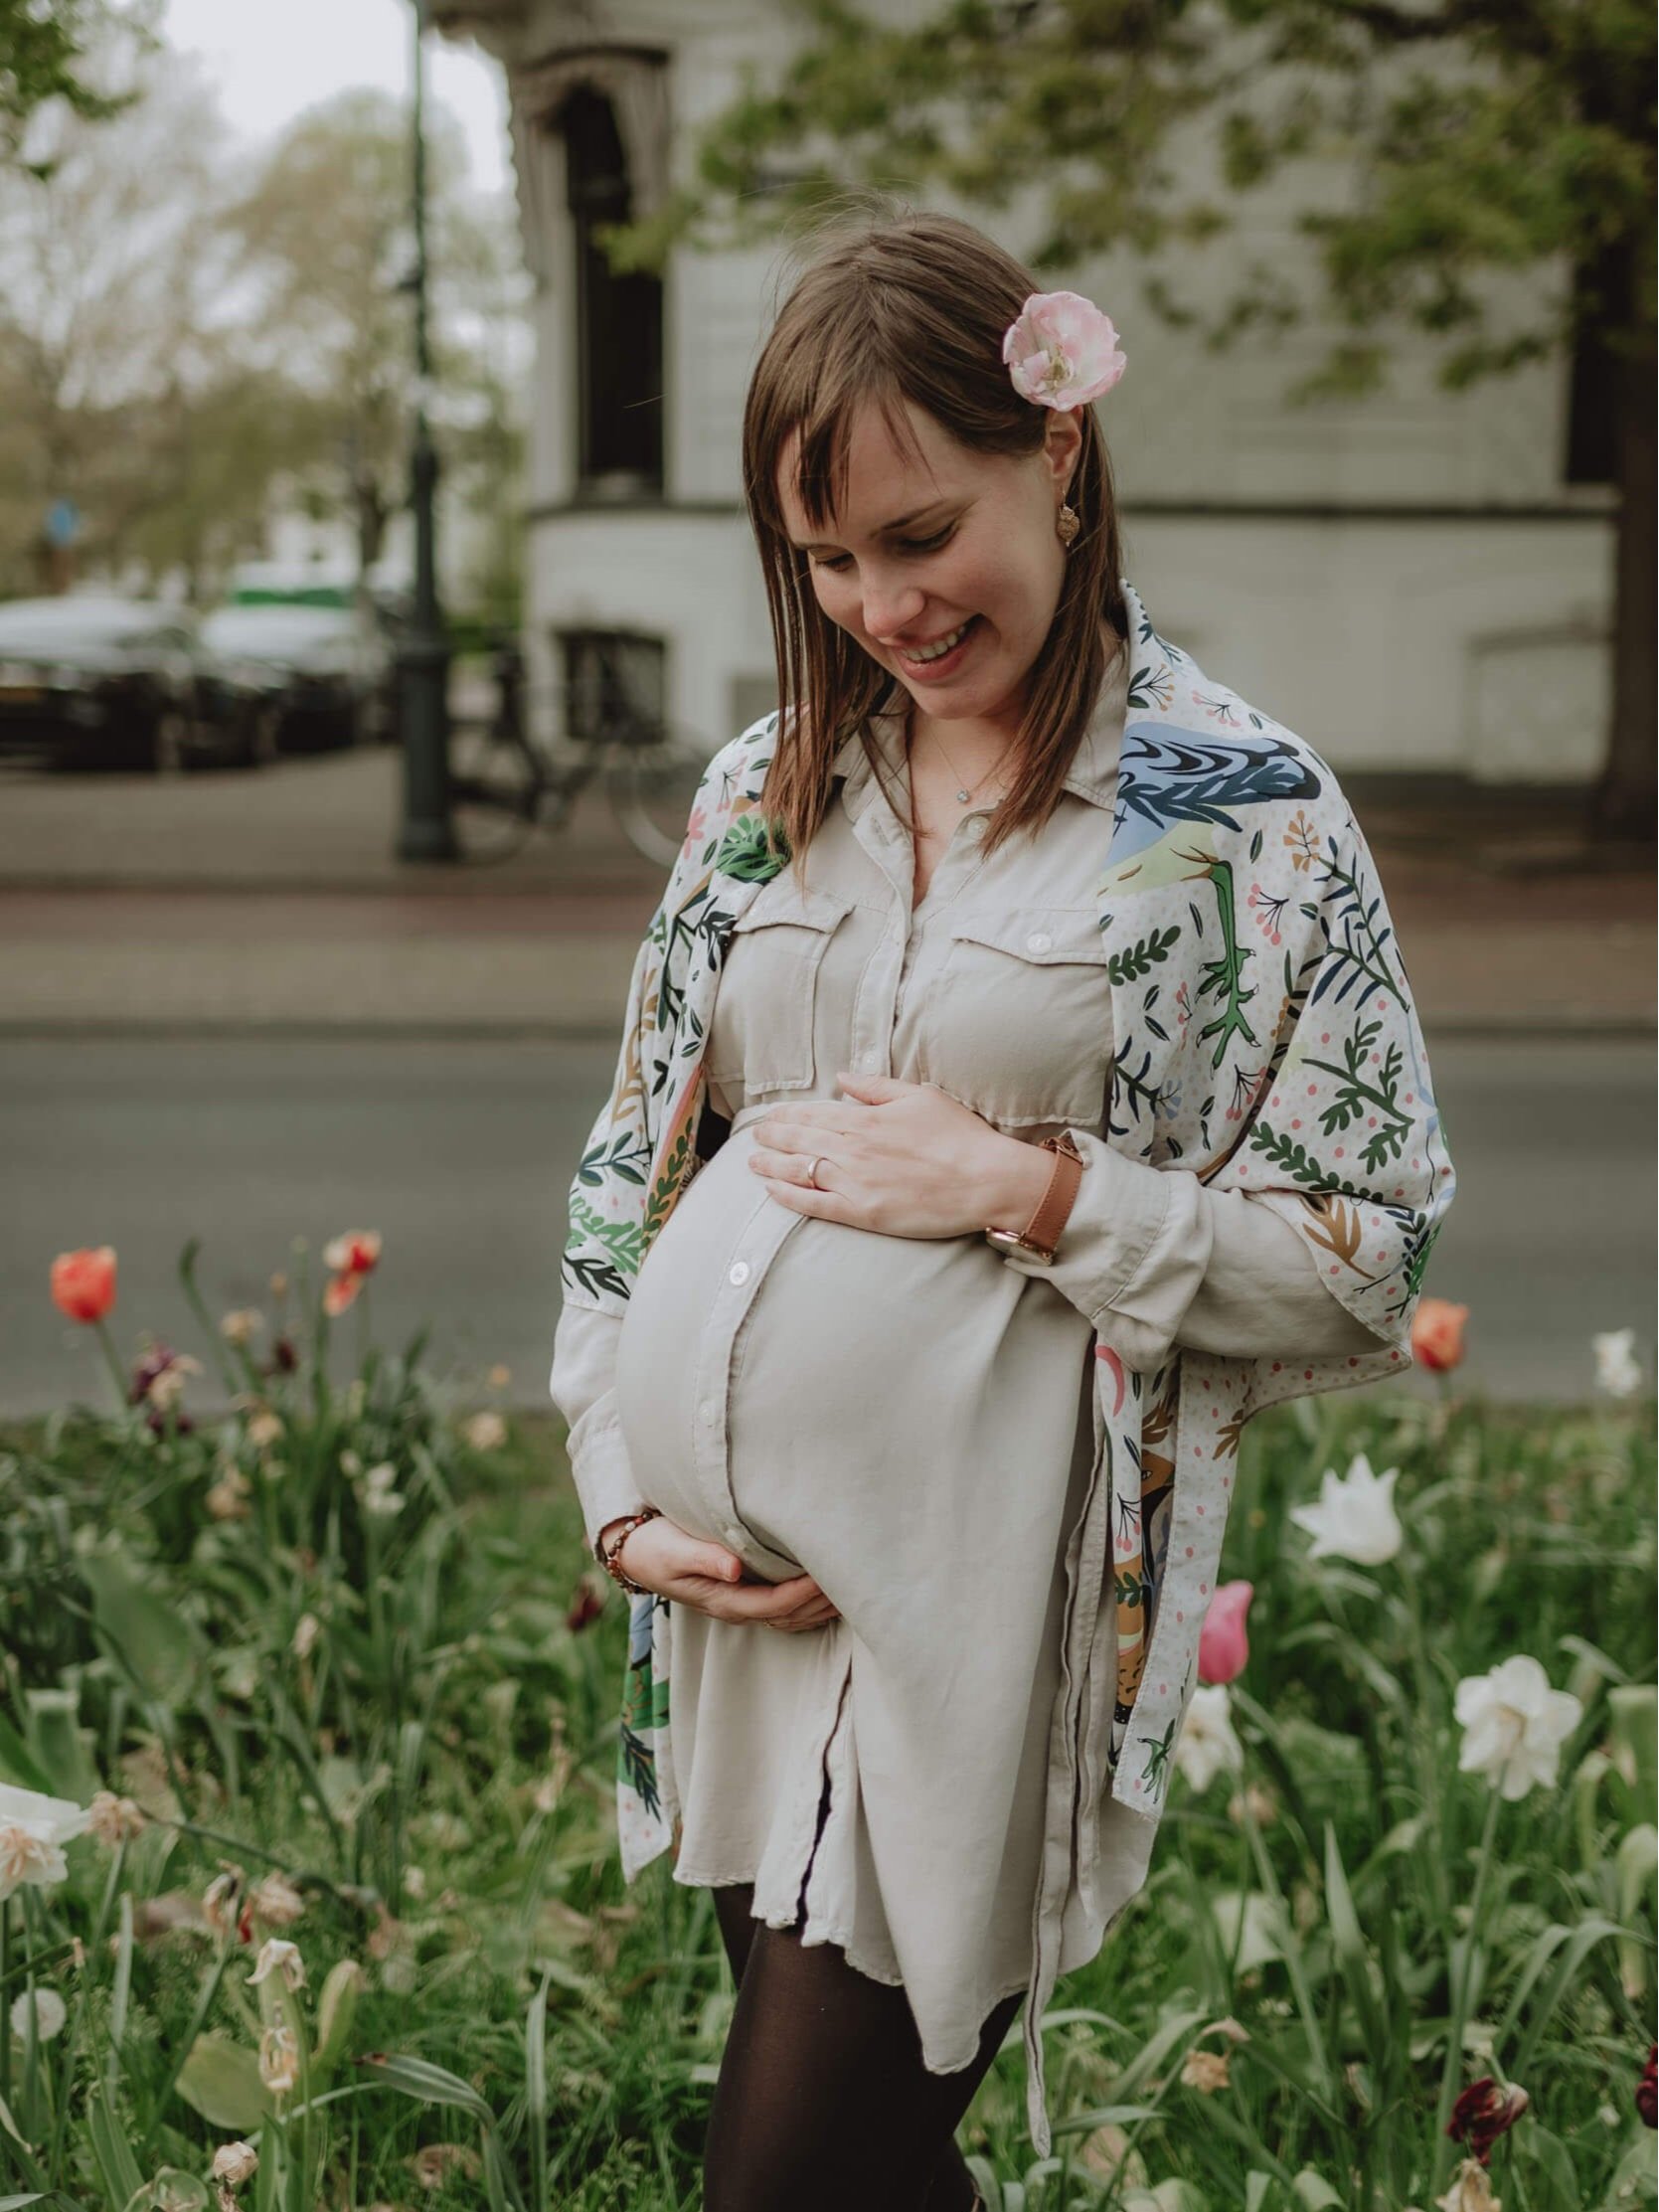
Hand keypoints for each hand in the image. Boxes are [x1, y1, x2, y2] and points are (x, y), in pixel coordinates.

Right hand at [600, 1514, 840, 1632]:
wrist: (638, 1554)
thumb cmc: (657, 1546)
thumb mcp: (675, 1549)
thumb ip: (705, 1558)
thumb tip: (735, 1570)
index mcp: (722, 1599)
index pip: (773, 1605)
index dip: (802, 1594)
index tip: (825, 1578)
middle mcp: (735, 1607)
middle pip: (788, 1616)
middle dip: (820, 1602)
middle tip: (853, 1581)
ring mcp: (740, 1604)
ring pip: (790, 1617)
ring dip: (819, 1606)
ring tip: (850, 1588)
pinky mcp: (743, 1594)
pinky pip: (784, 1609)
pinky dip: (809, 1604)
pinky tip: (827, 1592)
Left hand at [746, 1070, 1051, 1238]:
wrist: (984, 1180)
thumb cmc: (958, 1136)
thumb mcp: (919, 1096)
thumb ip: (876, 1086)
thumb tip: (842, 1077)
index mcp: (865, 1119)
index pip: (813, 1113)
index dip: (788, 1114)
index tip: (772, 1115)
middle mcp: (852, 1149)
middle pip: (799, 1140)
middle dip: (772, 1136)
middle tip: (755, 1136)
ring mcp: (853, 1182)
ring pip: (798, 1170)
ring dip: (771, 1165)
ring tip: (753, 1163)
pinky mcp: (861, 1212)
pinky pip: (813, 1204)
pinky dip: (788, 1197)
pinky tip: (772, 1192)